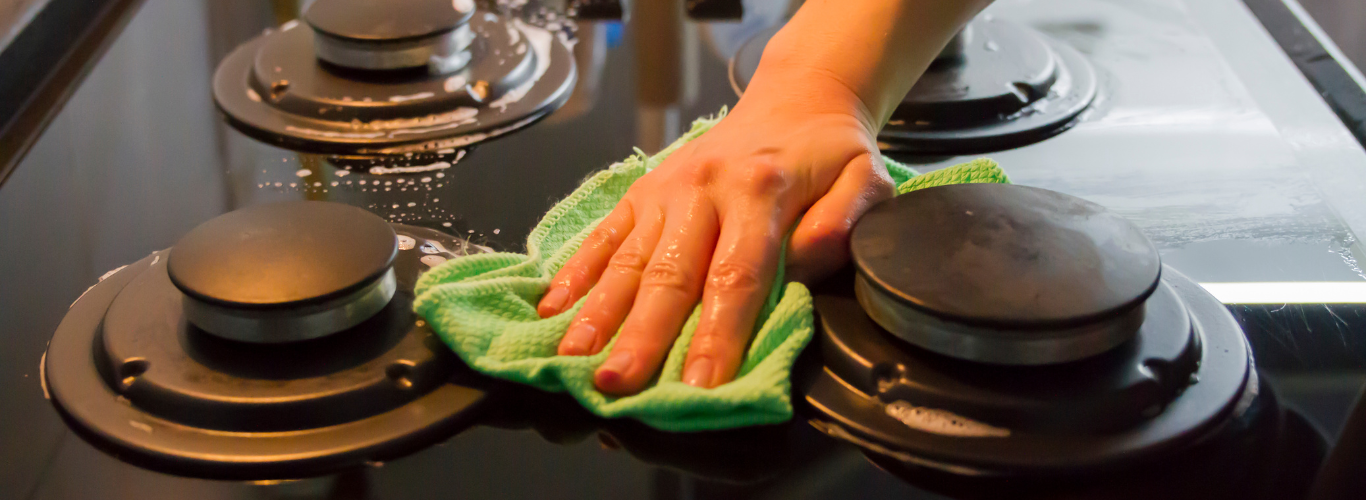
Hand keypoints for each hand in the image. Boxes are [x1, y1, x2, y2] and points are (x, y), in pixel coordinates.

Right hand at [535, 74, 894, 395]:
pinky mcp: (641, 192)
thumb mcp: (866, 178)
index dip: (718, 333)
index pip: (737, 275)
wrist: (794, 99)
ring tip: (573, 357)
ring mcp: (664, 191)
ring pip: (628, 260)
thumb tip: (802, 265)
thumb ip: (842, 223)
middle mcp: (703, 190)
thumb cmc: (828, 153)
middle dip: (641, 335)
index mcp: (759, 191)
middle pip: (669, 275)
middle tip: (616, 383)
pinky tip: (552, 309)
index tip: (702, 383)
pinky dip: (576, 273)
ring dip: (597, 313)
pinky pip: (604, 236)